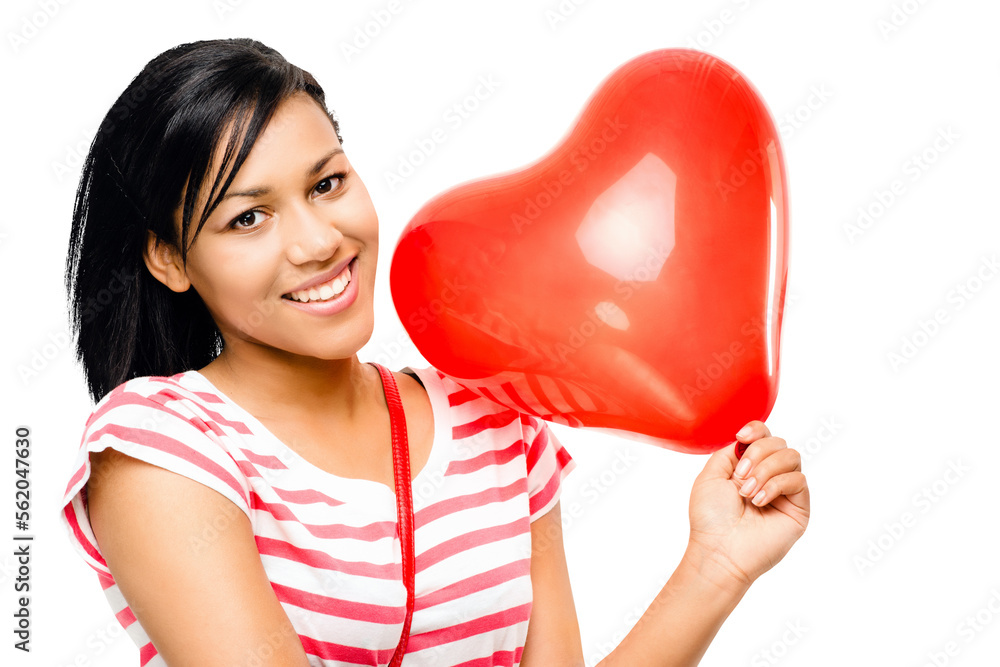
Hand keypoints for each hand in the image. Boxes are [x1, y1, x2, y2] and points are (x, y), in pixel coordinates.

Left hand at [685, 420, 809, 590]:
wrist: (719, 549)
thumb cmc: (710, 517)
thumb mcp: (711, 474)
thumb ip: (730, 451)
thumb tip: (749, 441)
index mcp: (747, 467)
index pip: (763, 435)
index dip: (756, 430)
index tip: (741, 437)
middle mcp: (768, 476)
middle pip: (778, 442)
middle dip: (757, 454)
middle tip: (740, 477)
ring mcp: (785, 492)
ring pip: (791, 456)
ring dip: (765, 470)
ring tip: (747, 493)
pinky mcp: (799, 508)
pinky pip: (798, 480)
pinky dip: (775, 486)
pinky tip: (758, 502)